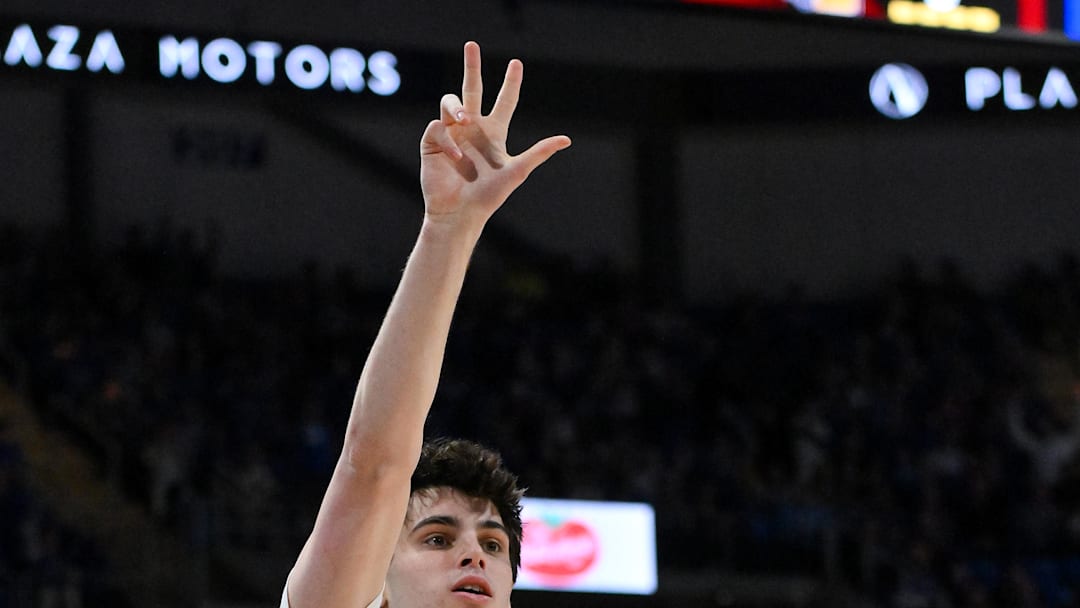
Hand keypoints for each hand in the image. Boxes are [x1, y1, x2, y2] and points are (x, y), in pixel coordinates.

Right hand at [420, 41, 570, 231]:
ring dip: (457, 109)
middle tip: (471, 45)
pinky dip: (448, 141)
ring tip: (465, 121)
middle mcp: (472, 129)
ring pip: (450, 103)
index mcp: (493, 132)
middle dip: (471, 66)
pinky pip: (437, 128)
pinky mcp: (433, 143)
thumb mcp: (518, 171)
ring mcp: (451, 134)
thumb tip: (566, 139)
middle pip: (471, 88)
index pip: (504, 101)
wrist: (460, 213)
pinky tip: (456, 159)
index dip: (511, 83)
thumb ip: (539, 152)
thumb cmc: (489, 197)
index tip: (517, 63)